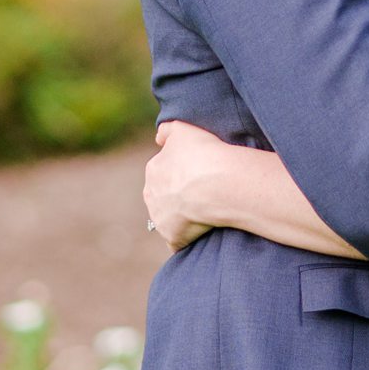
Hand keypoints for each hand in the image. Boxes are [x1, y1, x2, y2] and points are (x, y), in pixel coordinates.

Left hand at [143, 120, 231, 249]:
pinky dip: (187, 237)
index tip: (199, 173)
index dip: (182, 172)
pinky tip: (202, 231)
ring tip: (206, 212)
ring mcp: (160, 218)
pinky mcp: (173, 237)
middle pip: (163, 196)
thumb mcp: (183, 129)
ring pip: (169, 218)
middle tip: (203, 192)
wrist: (216, 184)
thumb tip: (158, 138)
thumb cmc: (203, 153)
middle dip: (177, 196)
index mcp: (153, 169)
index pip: (163, 171)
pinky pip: (178, 240)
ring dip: (182, 217)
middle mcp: (151, 195)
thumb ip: (167, 131)